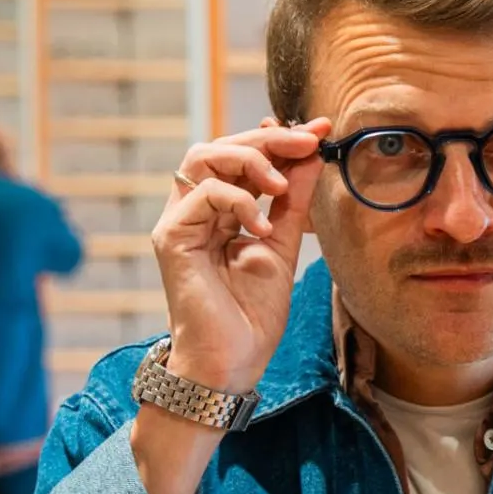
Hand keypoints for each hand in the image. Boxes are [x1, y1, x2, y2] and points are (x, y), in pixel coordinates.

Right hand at [151, 118, 329, 393]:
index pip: (241, 157)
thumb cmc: (252, 314)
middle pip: (219, 147)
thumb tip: (313, 154)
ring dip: (249, 160)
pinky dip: (239, 200)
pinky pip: (203, 194)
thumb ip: (294, 201)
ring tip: (280, 185)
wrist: (232, 362)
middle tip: (308, 142)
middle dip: (269, 140)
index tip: (321, 131)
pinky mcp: (171, 237)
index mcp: (219, 212)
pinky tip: (260, 227)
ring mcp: (179, 222)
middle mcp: (194, 211)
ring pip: (202, 157)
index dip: (278, 138)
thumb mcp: (283, 245)